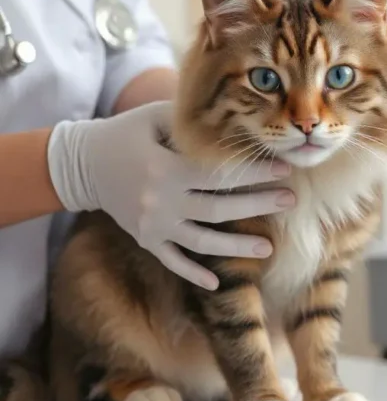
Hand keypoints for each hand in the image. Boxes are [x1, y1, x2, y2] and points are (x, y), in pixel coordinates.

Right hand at [47, 101, 295, 289]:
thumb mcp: (155, 118)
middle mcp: (160, 201)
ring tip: (269, 249)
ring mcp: (153, 225)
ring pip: (202, 241)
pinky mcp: (146, 239)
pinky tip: (218, 283)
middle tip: (290, 201)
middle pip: (219, 209)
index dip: (255, 172)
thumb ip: (192, 122)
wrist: (81, 164)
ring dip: (236, 247)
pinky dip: (193, 274)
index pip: (219, 173)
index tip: (286, 170)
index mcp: (165, 169)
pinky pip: (173, 261)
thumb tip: (238, 118)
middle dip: (258, 205)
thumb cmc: (127, 133)